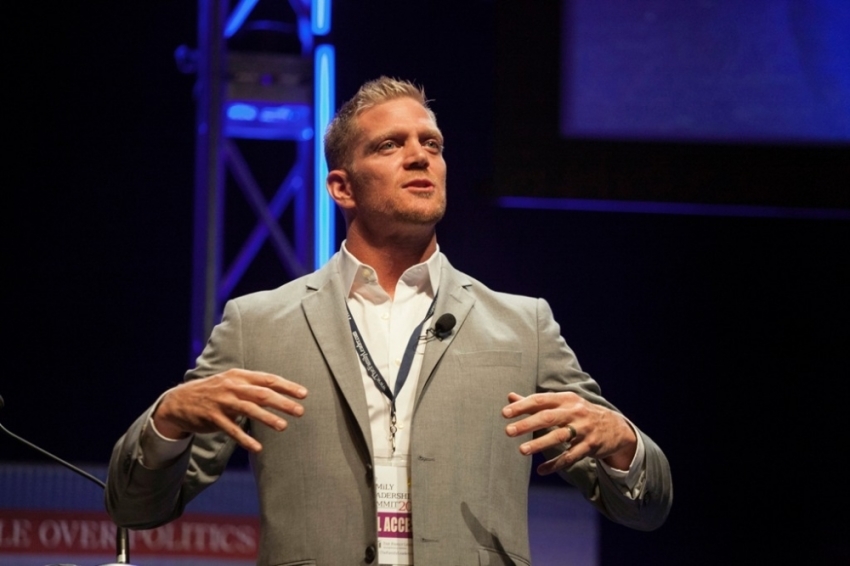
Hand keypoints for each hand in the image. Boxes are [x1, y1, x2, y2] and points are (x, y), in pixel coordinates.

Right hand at [153, 369, 307, 452]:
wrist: (179, 401)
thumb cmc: (213, 392)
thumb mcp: (231, 382)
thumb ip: (252, 386)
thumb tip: (279, 393)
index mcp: (239, 376)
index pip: (268, 379)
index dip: (287, 386)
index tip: (304, 394)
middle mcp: (232, 386)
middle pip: (262, 393)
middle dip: (283, 402)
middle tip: (300, 411)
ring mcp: (222, 401)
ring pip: (249, 409)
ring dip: (268, 418)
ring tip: (283, 426)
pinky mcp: (212, 417)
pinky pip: (232, 429)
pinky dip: (245, 439)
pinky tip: (258, 447)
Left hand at [502, 391, 635, 474]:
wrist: (615, 427)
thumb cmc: (580, 413)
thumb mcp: (562, 403)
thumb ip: (536, 402)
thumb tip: (510, 397)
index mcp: (566, 399)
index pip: (540, 400)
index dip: (522, 406)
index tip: (505, 413)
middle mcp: (575, 412)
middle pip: (548, 417)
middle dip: (527, 424)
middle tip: (508, 431)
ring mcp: (584, 429)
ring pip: (559, 437)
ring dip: (539, 443)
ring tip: (522, 450)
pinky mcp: (590, 446)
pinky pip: (570, 457)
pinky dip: (556, 464)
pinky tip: (541, 471)